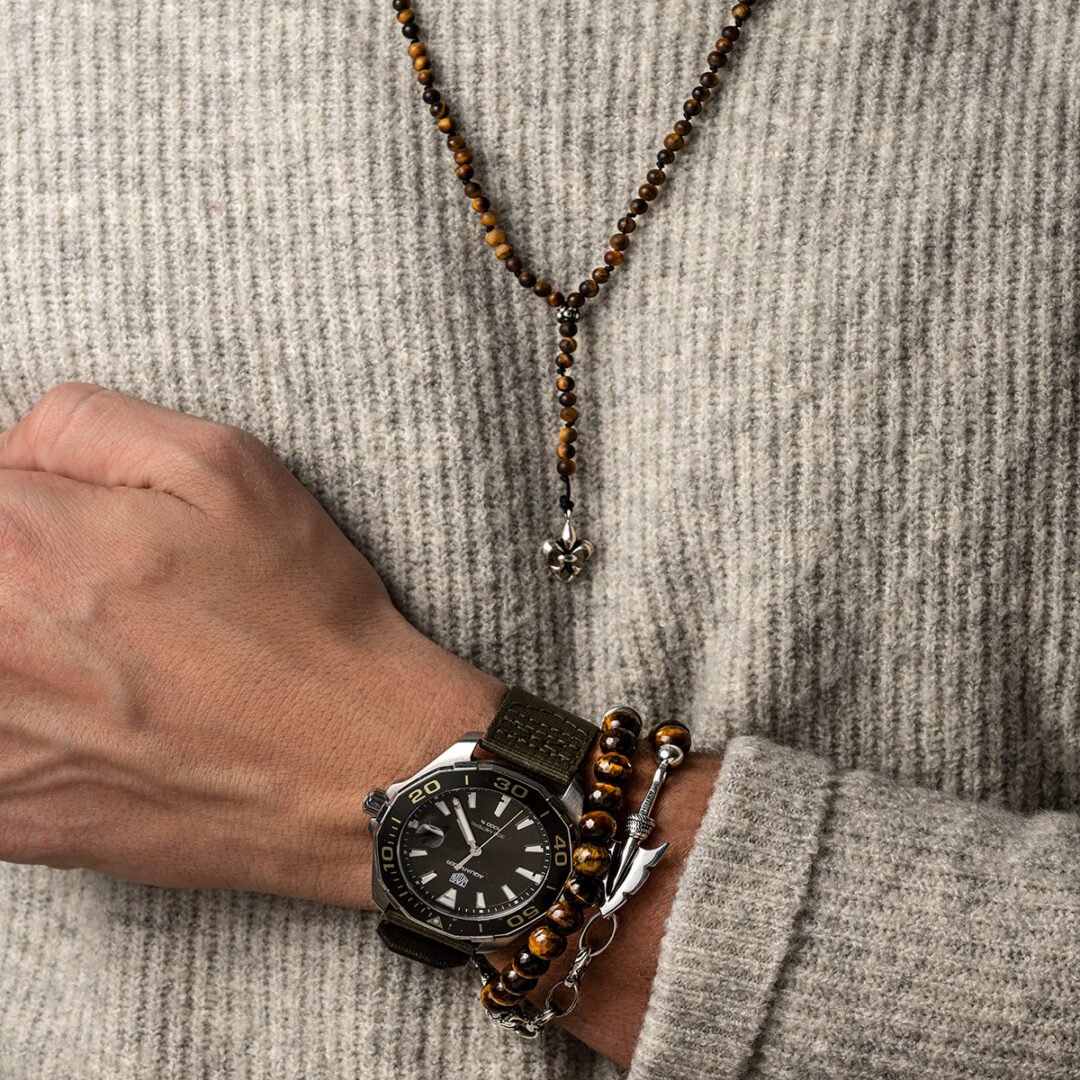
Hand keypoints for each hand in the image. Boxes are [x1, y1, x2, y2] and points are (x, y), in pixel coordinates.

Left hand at [0, 382, 505, 907]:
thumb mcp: (221, 465)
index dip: (25, 500)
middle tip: (109, 600)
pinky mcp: (6, 816)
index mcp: (19, 540)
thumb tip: (7, 455)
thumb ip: (82, 424)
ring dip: (29, 655)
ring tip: (115, 665)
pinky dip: (29, 730)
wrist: (355, 765)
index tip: (77, 530)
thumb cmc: (300, 615)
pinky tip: (99, 725)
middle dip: (28, 576)